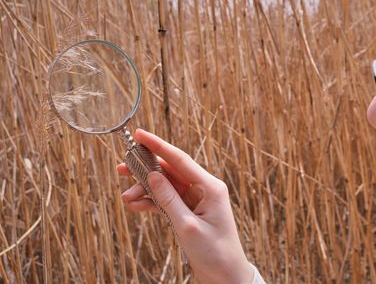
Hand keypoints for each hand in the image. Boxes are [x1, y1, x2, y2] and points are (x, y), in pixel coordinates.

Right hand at [117, 129, 253, 283]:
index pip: (180, 160)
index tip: (139, 134)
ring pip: (166, 186)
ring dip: (145, 190)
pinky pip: (167, 200)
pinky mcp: (189, 212)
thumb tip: (152, 175)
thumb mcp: (188, 226)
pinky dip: (152, 202)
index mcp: (210, 187)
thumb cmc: (214, 252)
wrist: (226, 276)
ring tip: (126, 198)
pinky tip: (136, 205)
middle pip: (170, 171)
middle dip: (146, 170)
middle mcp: (204, 189)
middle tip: (122, 168)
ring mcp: (196, 200)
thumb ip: (169, 199)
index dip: (158, 146)